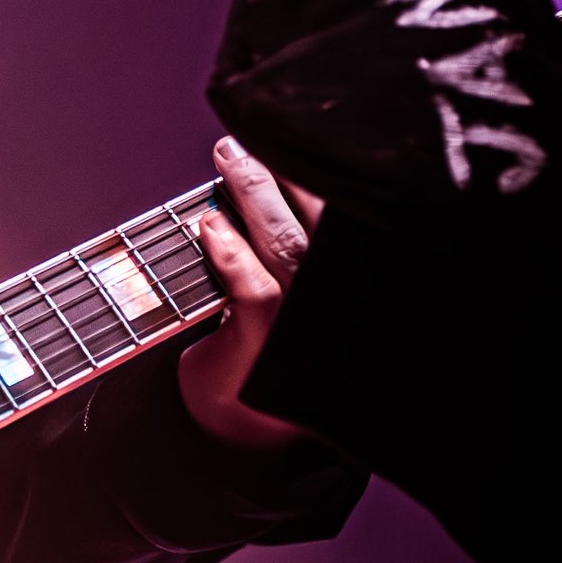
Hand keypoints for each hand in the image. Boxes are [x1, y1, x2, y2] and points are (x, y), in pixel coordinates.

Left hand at [178, 136, 323, 450]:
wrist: (242, 431)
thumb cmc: (265, 350)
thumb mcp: (287, 293)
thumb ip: (285, 243)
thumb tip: (255, 173)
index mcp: (349, 288)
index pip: (351, 223)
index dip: (326, 176)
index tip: (298, 131)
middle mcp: (337, 304)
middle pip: (322, 225)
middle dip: (285, 174)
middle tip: (246, 140)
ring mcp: (306, 328)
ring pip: (288, 248)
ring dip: (255, 197)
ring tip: (228, 160)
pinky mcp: (266, 349)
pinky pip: (254, 293)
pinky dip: (230, 254)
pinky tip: (210, 226)